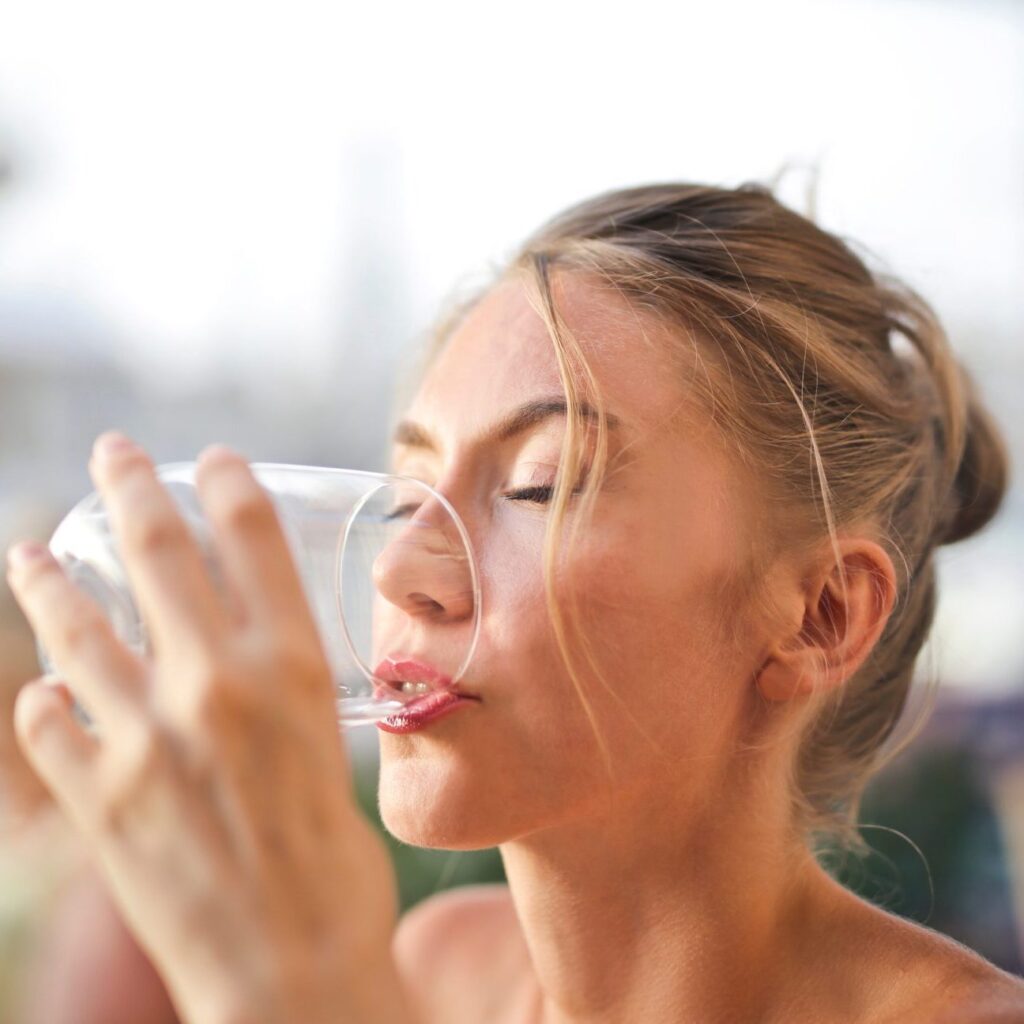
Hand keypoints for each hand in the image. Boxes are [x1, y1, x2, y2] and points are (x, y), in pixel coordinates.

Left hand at [5, 434, 413, 1023]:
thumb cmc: (336, 867)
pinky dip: (44, 702)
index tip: (211, 459)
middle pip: (159, 552)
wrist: (292, 972)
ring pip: (75, 628)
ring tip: (30, 553)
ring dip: (47, 581)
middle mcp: (217, 685)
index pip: (254, 539)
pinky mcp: (96, 798)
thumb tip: (245, 663)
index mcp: (294, 670)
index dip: (228, 483)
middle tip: (114, 453)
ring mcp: (146, 738)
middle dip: (130, 485)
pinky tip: (47, 694)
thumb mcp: (336, 754)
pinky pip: (47, 725)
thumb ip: (286, 698)